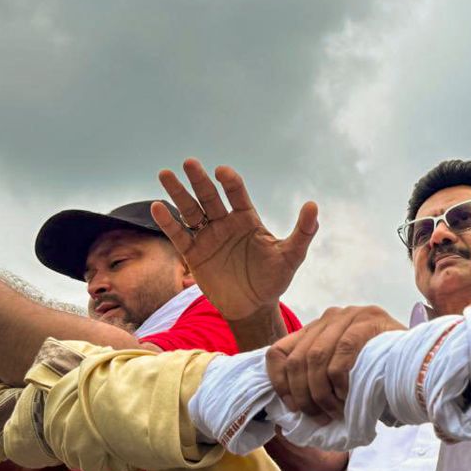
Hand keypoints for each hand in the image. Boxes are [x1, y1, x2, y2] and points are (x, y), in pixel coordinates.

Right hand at [153, 160, 317, 320]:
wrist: (253, 307)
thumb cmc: (274, 280)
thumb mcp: (291, 256)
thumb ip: (303, 232)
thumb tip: (313, 205)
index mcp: (247, 219)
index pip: (237, 194)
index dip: (230, 182)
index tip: (222, 172)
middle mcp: (225, 223)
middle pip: (210, 197)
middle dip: (199, 180)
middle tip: (189, 162)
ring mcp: (208, 237)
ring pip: (191, 210)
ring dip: (178, 193)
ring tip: (165, 174)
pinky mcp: (194, 254)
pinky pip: (179, 235)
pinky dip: (168, 222)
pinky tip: (157, 207)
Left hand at [266, 305, 405, 420]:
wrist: (425, 363)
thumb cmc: (382, 375)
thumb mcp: (342, 375)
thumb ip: (317, 379)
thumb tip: (289, 406)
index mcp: (318, 329)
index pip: (278, 352)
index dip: (279, 383)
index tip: (292, 407)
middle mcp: (331, 317)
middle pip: (297, 359)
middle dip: (303, 395)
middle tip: (317, 417)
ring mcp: (351, 315)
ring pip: (316, 357)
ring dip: (321, 392)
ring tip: (334, 412)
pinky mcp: (371, 320)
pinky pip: (342, 352)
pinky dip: (340, 380)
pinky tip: (348, 395)